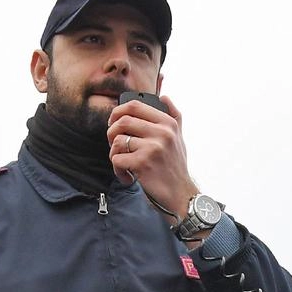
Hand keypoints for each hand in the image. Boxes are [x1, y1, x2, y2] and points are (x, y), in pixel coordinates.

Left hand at [107, 96, 198, 225]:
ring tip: (122, 163)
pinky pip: (117, 159)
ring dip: (113, 154)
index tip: (114, 122)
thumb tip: (164, 96)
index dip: (118, 111)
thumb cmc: (176, 167)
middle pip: (122, 121)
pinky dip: (118, 170)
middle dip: (111, 132)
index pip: (136, 105)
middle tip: (114, 144)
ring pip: (117, 141)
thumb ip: (174, 116)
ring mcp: (152, 147)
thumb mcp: (179, 138)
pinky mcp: (143, 163)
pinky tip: (127, 176)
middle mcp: (162, 132)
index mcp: (168, 123)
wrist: (181, 195)